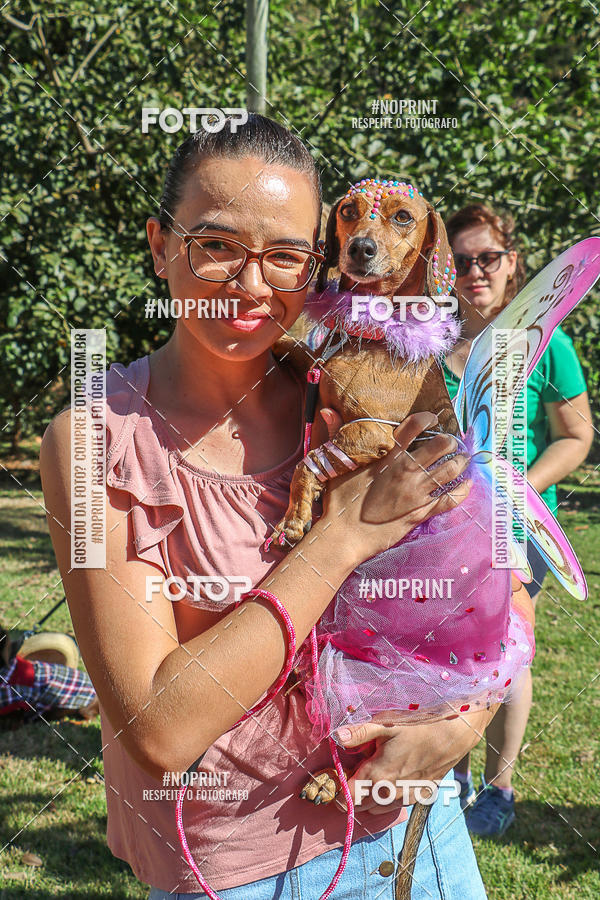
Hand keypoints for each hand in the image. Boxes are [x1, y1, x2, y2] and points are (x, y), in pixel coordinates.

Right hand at [317, 407, 471, 563]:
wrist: (345, 536)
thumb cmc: (339, 502)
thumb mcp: (336, 466)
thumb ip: (334, 435)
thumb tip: (327, 411)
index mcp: (388, 457)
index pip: (413, 427)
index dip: (426, 418)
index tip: (431, 418)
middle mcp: (407, 471)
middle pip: (440, 445)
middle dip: (449, 440)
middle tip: (448, 442)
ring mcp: (417, 493)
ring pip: (451, 469)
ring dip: (460, 461)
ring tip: (460, 458)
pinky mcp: (421, 513)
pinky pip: (451, 499)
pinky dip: (463, 490)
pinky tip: (467, 483)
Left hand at [331, 708, 496, 814]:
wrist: (452, 735)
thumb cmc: (417, 726)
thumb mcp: (385, 724)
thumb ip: (359, 733)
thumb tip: (336, 737)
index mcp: (375, 776)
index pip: (346, 798)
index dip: (336, 789)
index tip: (335, 775)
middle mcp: (388, 793)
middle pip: (358, 805)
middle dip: (350, 793)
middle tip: (351, 771)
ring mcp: (404, 797)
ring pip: (376, 808)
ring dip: (367, 796)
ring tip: (369, 774)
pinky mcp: (417, 796)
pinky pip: (393, 805)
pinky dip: (385, 797)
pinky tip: (389, 778)